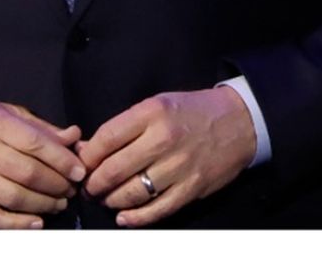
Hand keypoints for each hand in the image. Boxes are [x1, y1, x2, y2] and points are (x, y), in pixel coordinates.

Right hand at [0, 100, 84, 228]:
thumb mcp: (8, 113)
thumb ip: (42, 128)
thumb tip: (74, 137)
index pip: (35, 144)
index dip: (62, 160)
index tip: (79, 171)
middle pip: (28, 173)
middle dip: (57, 184)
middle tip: (70, 188)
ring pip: (14, 197)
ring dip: (44, 204)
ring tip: (59, 202)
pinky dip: (18, 224)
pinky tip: (37, 222)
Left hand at [77, 87, 254, 227]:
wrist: (240, 121)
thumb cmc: (192, 111)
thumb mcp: (156, 104)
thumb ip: (124, 126)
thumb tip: (87, 148)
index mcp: (152, 113)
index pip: (107, 138)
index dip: (88, 156)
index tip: (81, 164)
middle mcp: (165, 139)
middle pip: (115, 169)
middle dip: (94, 184)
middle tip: (88, 188)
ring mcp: (180, 166)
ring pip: (133, 193)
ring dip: (112, 201)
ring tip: (105, 200)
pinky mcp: (192, 188)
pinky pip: (158, 209)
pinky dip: (137, 218)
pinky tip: (124, 217)